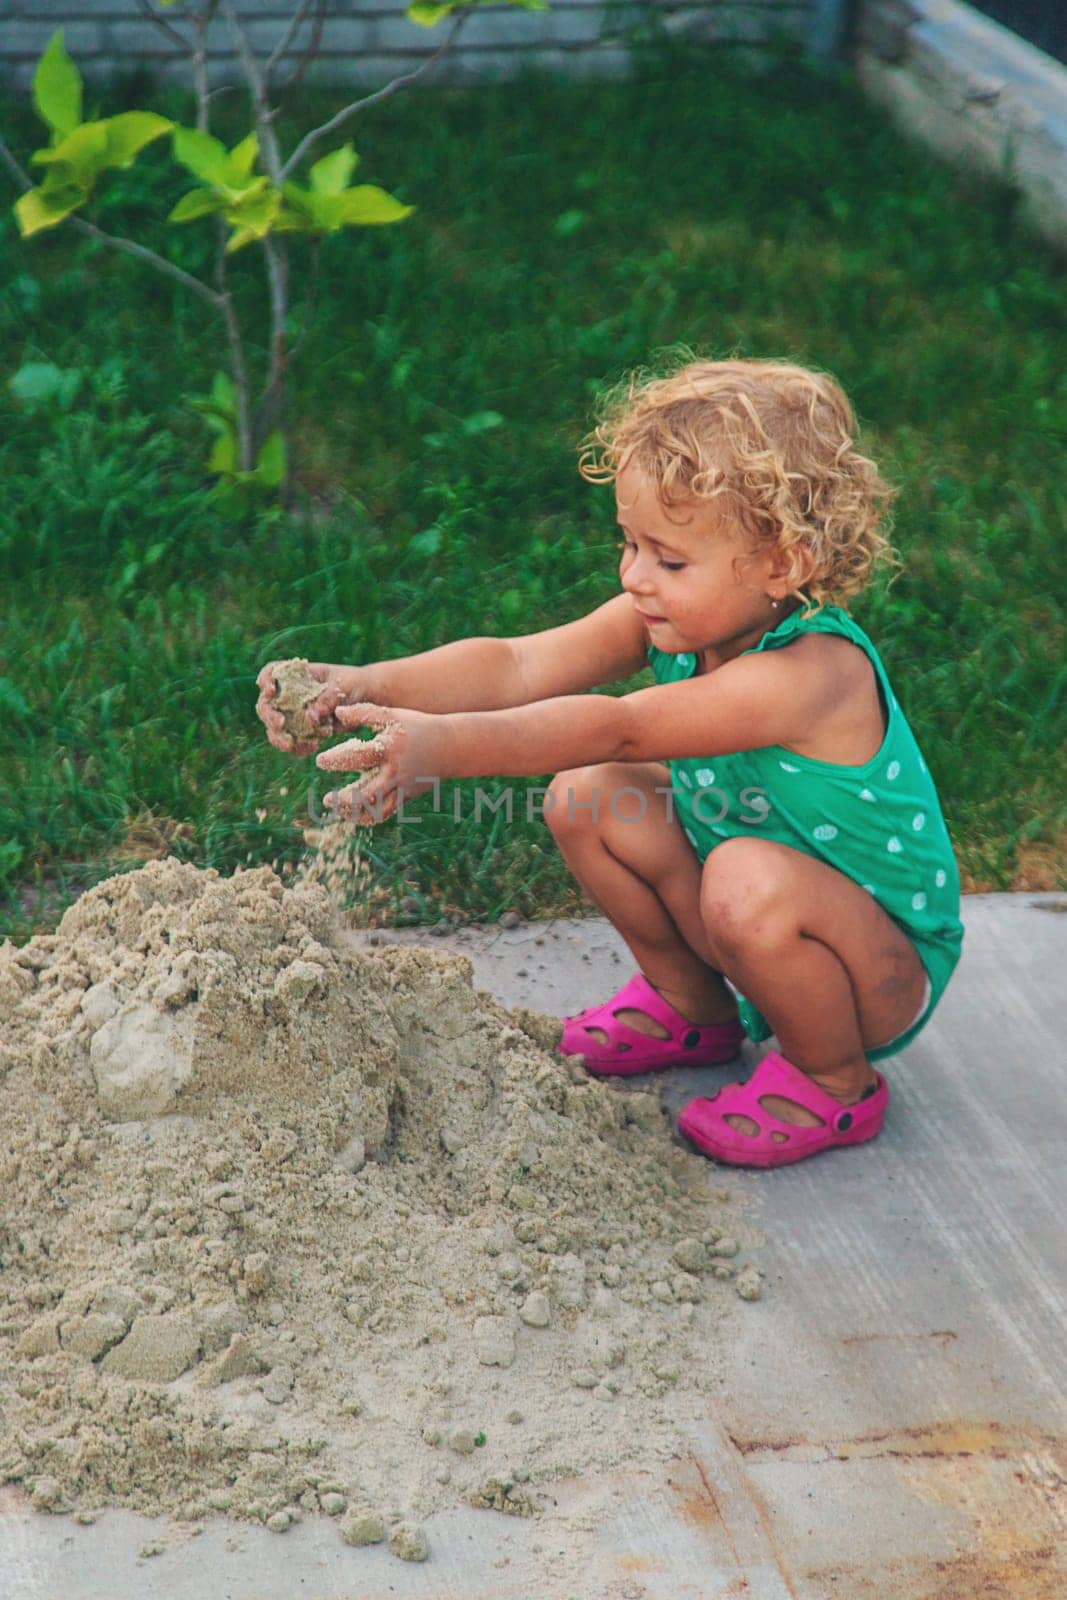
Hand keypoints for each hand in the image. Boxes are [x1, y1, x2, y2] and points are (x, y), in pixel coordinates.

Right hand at [255, 660, 363, 754]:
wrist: (366, 698)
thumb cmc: (352, 683)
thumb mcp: (343, 685)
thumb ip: (327, 698)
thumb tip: (311, 717)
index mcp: (296, 675)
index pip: (271, 672)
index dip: (265, 680)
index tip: (270, 690)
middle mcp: (289, 694)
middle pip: (266, 704)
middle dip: (269, 715)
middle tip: (280, 723)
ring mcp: (294, 714)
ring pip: (274, 727)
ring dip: (278, 737)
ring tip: (290, 744)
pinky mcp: (303, 731)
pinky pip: (292, 742)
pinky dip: (297, 748)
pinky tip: (310, 748)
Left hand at [315, 702, 445, 822]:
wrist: (449, 747)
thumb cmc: (417, 727)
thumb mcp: (392, 715)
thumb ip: (363, 713)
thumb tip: (337, 713)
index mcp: (389, 748)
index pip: (359, 756)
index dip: (337, 760)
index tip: (319, 761)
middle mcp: (395, 771)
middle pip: (367, 794)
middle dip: (344, 800)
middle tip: (326, 799)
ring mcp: (402, 787)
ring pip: (377, 809)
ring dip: (354, 813)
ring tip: (338, 809)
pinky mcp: (407, 797)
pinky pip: (386, 812)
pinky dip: (369, 816)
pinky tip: (353, 814)